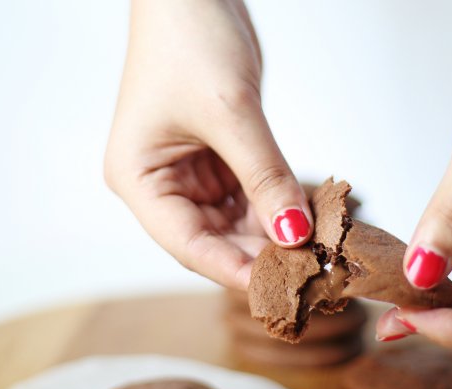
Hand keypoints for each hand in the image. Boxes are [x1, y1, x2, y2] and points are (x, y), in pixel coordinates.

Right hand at [104, 0, 312, 289]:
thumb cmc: (189, 37)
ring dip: (272, 235)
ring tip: (313, 249)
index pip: (186, 243)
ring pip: (234, 225)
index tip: (277, 288)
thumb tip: (296, 234)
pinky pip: (248, 200)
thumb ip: (265, 177)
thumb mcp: (231, 112)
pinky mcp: (216, 166)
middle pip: (212, 240)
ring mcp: (189, 178)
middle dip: (258, 254)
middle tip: (305, 270)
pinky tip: (305, 219)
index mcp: (138, 178)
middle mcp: (160, 186)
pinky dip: (275, 209)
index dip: (231, 269)